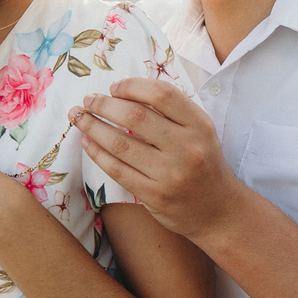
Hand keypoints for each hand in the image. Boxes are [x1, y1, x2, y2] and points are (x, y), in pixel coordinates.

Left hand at [69, 78, 243, 239]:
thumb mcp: (200, 131)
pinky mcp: (154, 195)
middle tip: (88, 100)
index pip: (162, 94)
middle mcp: (186, 147)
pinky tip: (87, 143)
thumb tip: (125, 91)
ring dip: (93, 127)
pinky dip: (97, 153)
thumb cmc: (203, 163)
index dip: (132, 86)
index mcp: (199, 125)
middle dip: (104, 104)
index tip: (114, 87)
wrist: (218, 211)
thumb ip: (172, 112)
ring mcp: (169, 174)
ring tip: (78, 117)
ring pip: (121, 143)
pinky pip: (117, 170)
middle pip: (136, 116)